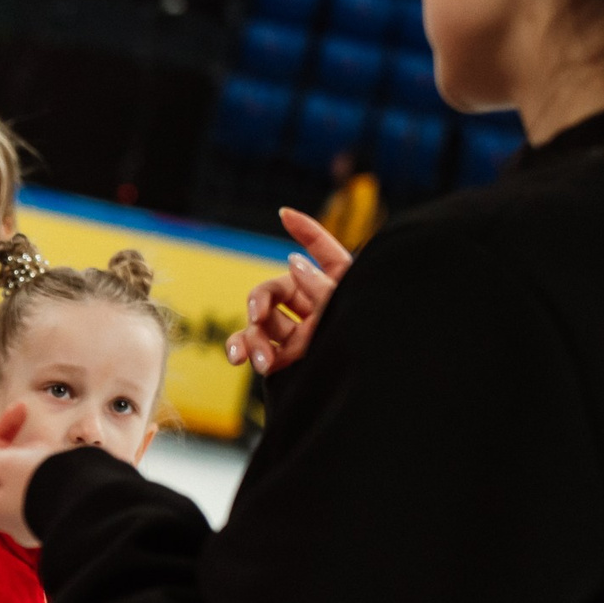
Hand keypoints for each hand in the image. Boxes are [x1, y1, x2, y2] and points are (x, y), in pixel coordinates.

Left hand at [0, 403, 57, 548]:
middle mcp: (12, 519)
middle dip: (23, 449)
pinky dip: (57, 471)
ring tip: (56, 452)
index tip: (19, 411)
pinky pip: (52, 487)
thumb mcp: (5, 463)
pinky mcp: (60, 516)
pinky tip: (69, 463)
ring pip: (32, 477)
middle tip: (40, 441)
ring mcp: (36, 519)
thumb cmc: (43, 482)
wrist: (92, 503)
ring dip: (42, 458)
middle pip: (8, 472)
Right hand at [225, 208, 351, 375]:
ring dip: (252, 336)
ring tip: (257, 358)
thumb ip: (320, 286)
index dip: (306, 230)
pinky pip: (255, 348)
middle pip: (275, 290)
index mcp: (337, 289)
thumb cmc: (364, 347)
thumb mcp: (345, 313)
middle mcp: (315, 306)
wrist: (359, 390)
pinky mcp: (283, 358)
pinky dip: (242, 350)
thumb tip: (293, 262)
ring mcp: (297, 333)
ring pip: (260, 322)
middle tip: (257, 316)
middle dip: (260, 301)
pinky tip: (239, 358)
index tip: (285, 213)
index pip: (323, 251)